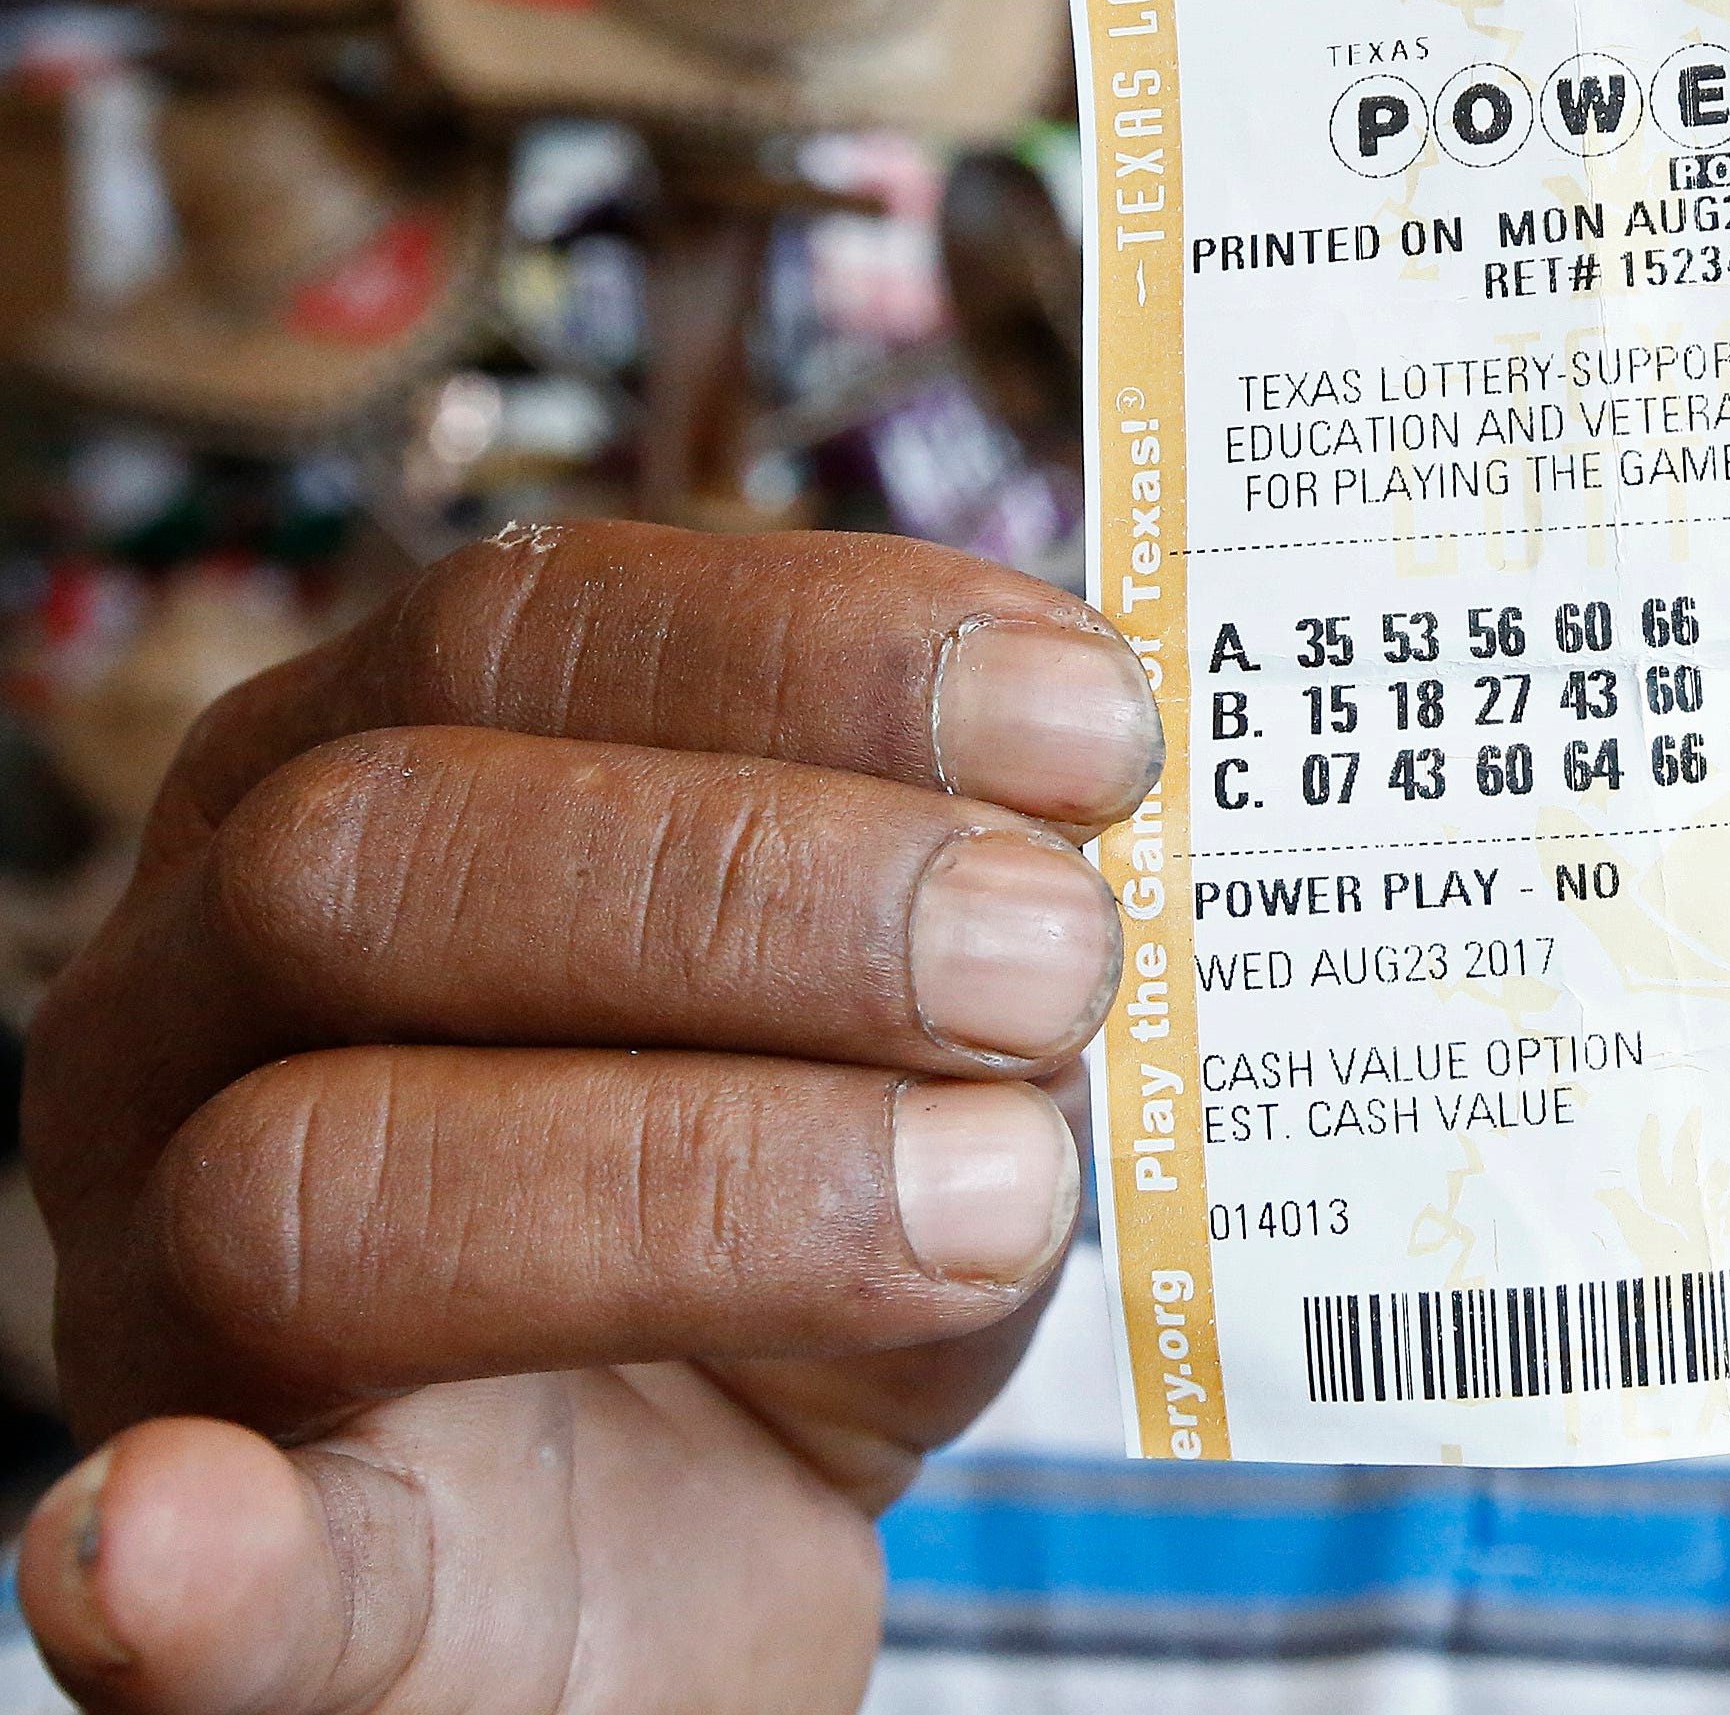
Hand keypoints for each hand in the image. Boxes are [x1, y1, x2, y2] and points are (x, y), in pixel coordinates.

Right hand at [15, 523, 1157, 1710]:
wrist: (691, 1548)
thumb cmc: (798, 1221)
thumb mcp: (913, 1036)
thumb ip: (970, 929)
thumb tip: (1091, 861)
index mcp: (361, 779)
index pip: (528, 631)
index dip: (823, 653)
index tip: (1091, 725)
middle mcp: (201, 996)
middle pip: (387, 851)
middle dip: (764, 884)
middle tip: (1056, 955)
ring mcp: (154, 1292)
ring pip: (306, 1179)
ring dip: (702, 1176)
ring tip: (999, 1197)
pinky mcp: (217, 1581)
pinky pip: (175, 1575)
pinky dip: (188, 1563)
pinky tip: (191, 1544)